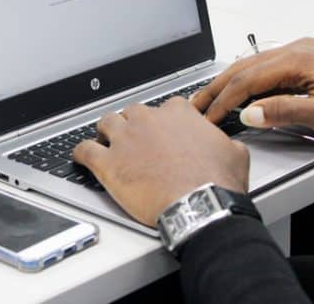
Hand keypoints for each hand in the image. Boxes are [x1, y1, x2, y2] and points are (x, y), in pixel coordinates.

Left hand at [73, 99, 248, 226]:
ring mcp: (124, 140)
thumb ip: (223, 141)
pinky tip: (79, 156)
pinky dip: (79, 152)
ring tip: (106, 141)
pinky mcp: (107, 163)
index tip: (164, 130)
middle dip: (133, 124)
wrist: (200, 206)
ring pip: (105, 123)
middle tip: (135, 139)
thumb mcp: (234, 153)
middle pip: (132, 112)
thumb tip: (226, 144)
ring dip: (105, 131)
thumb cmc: (216, 182)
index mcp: (178, 113)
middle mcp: (147, 120)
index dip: (164, 120)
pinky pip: (84, 150)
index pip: (166, 106)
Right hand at [191, 37, 313, 144]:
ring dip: (228, 85)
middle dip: (216, 88)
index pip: (248, 78)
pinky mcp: (305, 63)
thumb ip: (284, 112)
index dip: (224, 99)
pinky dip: (245, 83)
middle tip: (195, 106)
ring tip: (208, 101)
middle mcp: (298, 50)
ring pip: (251, 67)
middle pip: (243, 67)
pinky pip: (265, 70)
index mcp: (300, 58)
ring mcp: (301, 54)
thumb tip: (248, 112)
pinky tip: (237, 95)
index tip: (208, 116)